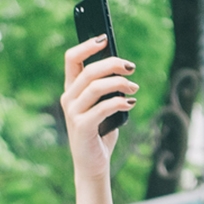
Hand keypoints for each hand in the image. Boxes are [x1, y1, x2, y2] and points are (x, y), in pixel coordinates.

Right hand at [60, 36, 136, 182]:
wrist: (93, 165)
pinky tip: (131, 104)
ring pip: (96, 86)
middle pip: (89, 70)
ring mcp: (73, 113)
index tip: (105, 38)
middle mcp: (68, 99)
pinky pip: (103, 107)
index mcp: (71, 90)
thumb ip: (107, 89)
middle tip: (131, 67)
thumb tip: (123, 69)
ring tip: (134, 88)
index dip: (87, 45)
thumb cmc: (100, 133)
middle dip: (113, 64)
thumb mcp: (103, 106)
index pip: (71, 59)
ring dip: (119, 83)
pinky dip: (119, 102)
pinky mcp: (82, 127)